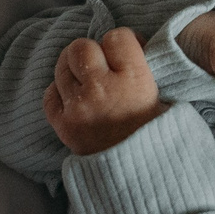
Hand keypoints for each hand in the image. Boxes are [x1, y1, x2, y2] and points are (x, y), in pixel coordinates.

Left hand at [44, 29, 165, 155]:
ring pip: (62, 67)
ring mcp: (79, 108)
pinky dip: (59, 93)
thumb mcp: (164, 97)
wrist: (141, 176)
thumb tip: (130, 47)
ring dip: (73, 71)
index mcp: (134, 80)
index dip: (121, 42)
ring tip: (87, 82)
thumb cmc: (156, 135)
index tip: (126, 52)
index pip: (116, 37)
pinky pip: (50, 94)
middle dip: (91, 52)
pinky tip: (74, 100)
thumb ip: (144, 69)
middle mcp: (103, 89)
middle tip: (101, 65)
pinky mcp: (62, 125)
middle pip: (81, 47)